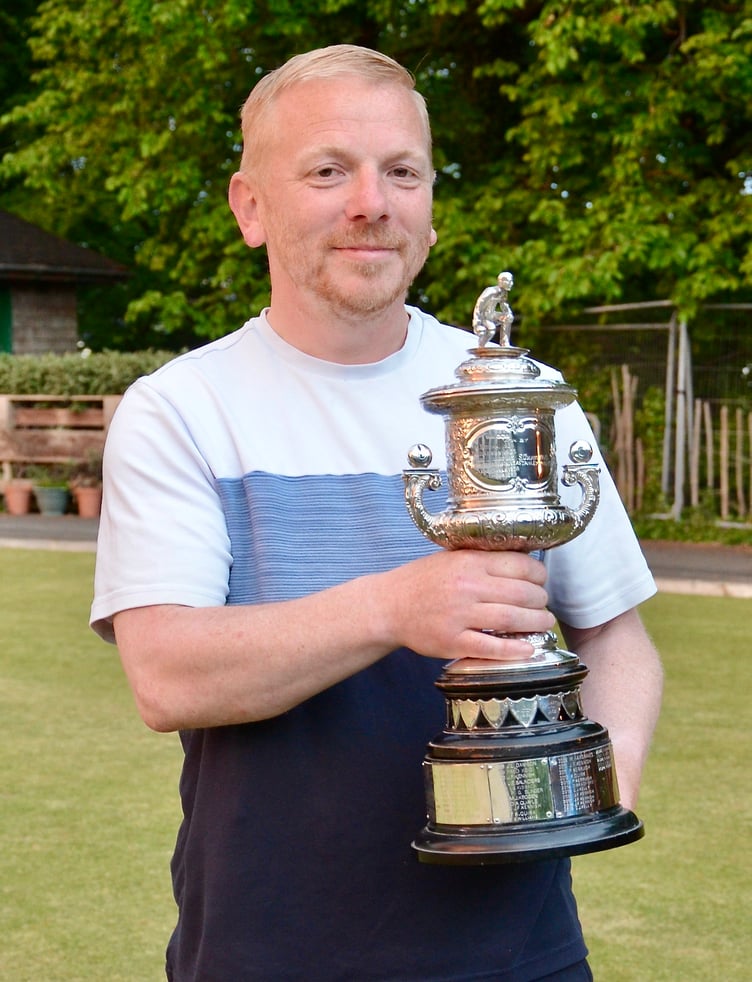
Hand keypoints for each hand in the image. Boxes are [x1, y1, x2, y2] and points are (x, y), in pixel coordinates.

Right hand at [375, 549, 555, 662]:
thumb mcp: (451, 558)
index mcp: (468, 562)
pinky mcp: (453, 642)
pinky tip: (528, 648)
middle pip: (522, 593)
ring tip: (544, 623)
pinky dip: (515, 649)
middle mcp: (467, 587)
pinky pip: (492, 647)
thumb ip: (482, 558)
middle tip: (544, 604)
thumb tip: (522, 558)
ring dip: (536, 623)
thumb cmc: (422, 580)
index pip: (519, 565)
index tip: (542, 580)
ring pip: (512, 619)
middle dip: (541, 600)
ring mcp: (460, 616)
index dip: (538, 574)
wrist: (389, 606)